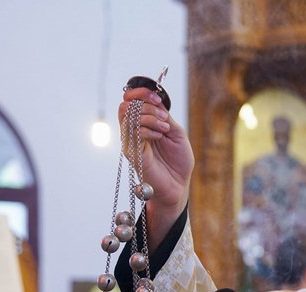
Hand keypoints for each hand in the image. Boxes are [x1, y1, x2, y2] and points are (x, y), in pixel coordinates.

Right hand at [119, 86, 194, 250]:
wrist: (179, 185)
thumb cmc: (178, 161)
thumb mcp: (176, 132)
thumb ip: (164, 116)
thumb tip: (156, 101)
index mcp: (144, 123)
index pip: (131, 99)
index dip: (142, 93)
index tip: (158, 99)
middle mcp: (133, 130)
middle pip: (127, 104)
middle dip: (147, 104)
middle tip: (164, 117)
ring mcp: (130, 141)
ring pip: (128, 115)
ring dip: (150, 117)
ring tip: (165, 129)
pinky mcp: (131, 152)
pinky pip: (132, 131)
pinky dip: (148, 129)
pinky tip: (160, 137)